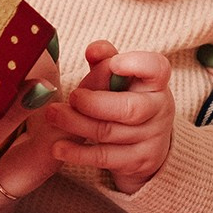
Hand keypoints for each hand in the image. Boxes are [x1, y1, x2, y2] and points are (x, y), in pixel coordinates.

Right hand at [0, 52, 65, 212]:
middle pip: (24, 172)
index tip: (35, 79)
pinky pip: (18, 184)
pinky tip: (29, 119)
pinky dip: (28, 151)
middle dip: (45, 125)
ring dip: (42, 136)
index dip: (13, 112)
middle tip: (50, 79)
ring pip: (29, 178)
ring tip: (44, 90)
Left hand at [43, 41, 173, 193]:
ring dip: (77, 124)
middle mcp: (159, 109)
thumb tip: (93, 50)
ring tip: (53, 115)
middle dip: (94, 103)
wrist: (147, 144)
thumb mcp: (119, 78)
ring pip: (110, 132)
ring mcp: (151, 138)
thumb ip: (105, 60)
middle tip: (72, 96)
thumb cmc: (126, 99)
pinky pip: (104, 157)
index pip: (156, 68)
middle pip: (130, 108)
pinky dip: (78, 152)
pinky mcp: (138, 162)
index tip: (113, 64)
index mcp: (155, 82)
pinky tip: (58, 147)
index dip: (137, 65)